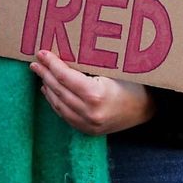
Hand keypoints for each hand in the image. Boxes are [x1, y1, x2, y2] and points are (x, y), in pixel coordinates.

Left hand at [30, 50, 154, 135]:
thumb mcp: (113, 69)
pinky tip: (49, 91)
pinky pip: (65, 115)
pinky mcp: (87, 130)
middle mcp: (89, 113)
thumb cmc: (133, 83)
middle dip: (45, 74)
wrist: (147, 109)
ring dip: (47, 88)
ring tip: (40, 74)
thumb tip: (65, 51)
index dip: (52, 64)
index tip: (42, 53)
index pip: (65, 77)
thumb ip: (89, 64)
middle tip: (35, 62)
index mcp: (96, 95)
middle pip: (59, 90)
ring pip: (59, 104)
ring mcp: (87, 125)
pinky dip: (55, 102)